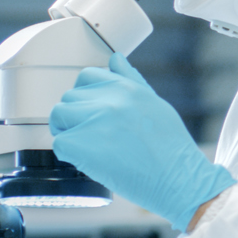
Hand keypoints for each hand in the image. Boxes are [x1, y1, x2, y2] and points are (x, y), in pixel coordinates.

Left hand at [50, 53, 235, 230]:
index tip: (93, 113)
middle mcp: (109, 99)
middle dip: (75, 117)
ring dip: (68, 133)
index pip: (86, 77)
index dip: (86, 96)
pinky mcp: (81, 144)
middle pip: (69, 98)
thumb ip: (132, 81)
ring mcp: (94, 120)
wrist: (178, 178)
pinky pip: (59, 144)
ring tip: (88, 148)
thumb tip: (115, 59)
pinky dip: (70, 155)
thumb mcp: (155, 104)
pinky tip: (90, 161)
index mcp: (127, 87)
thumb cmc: (171, 147)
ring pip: (58, 118)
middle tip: (92, 137)